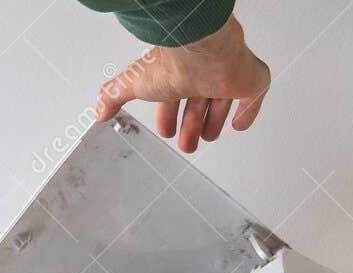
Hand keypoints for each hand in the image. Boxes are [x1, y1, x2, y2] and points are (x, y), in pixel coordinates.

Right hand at [94, 15, 269, 153]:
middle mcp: (202, 73)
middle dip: (191, 125)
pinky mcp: (248, 79)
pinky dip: (247, 112)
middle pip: (198, 102)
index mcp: (178, 73)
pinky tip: (240, 124)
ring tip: (206, 138)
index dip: (169, 115)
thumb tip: (99, 109)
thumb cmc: (172, 61)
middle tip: (187, 145)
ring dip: (214, 121)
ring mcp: (226, 75)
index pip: (173, 96)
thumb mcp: (133, 83)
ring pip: (222, 100)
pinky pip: (253, 96)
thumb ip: (113, 95)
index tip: (167, 130)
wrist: (201, 47)